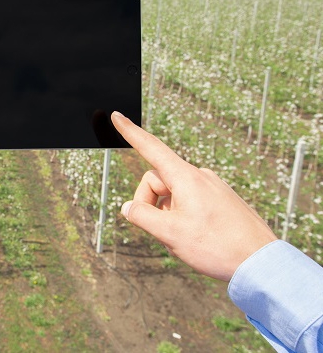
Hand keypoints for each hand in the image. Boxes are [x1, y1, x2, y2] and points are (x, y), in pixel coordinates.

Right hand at [111, 111, 276, 281]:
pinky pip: (192, 201)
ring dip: (169, 214)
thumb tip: (129, 207)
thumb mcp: (169, 234)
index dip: (130, 132)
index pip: (151, 148)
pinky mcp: (222, 199)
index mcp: (186, 177)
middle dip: (151, 203)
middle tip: (160, 232)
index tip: (117, 116)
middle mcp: (200, 176)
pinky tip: (199, 238)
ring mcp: (213, 187)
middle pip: (158, 181)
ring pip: (175, 194)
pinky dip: (184, 217)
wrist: (261, 262)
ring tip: (186, 239)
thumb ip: (141, 216)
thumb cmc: (216, 246)